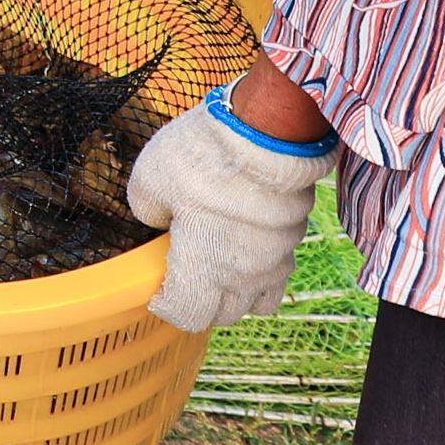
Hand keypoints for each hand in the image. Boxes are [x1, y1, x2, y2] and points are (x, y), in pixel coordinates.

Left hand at [127, 87, 330, 331]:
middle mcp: (243, 276)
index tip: (158, 288)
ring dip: (239, 291)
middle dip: (204, 302)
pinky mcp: (297, 238)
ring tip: (222, 263)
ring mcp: (275, 259)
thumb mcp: (149, 178)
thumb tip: (156, 217)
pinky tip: (249, 241)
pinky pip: (281, 270)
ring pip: (259, 298)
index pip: (187, 315)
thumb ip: (147, 208)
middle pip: (225, 314)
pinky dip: (264, 267)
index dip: (168, 305)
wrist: (268, 128)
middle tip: (188, 272)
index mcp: (203, 270)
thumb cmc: (203, 156)